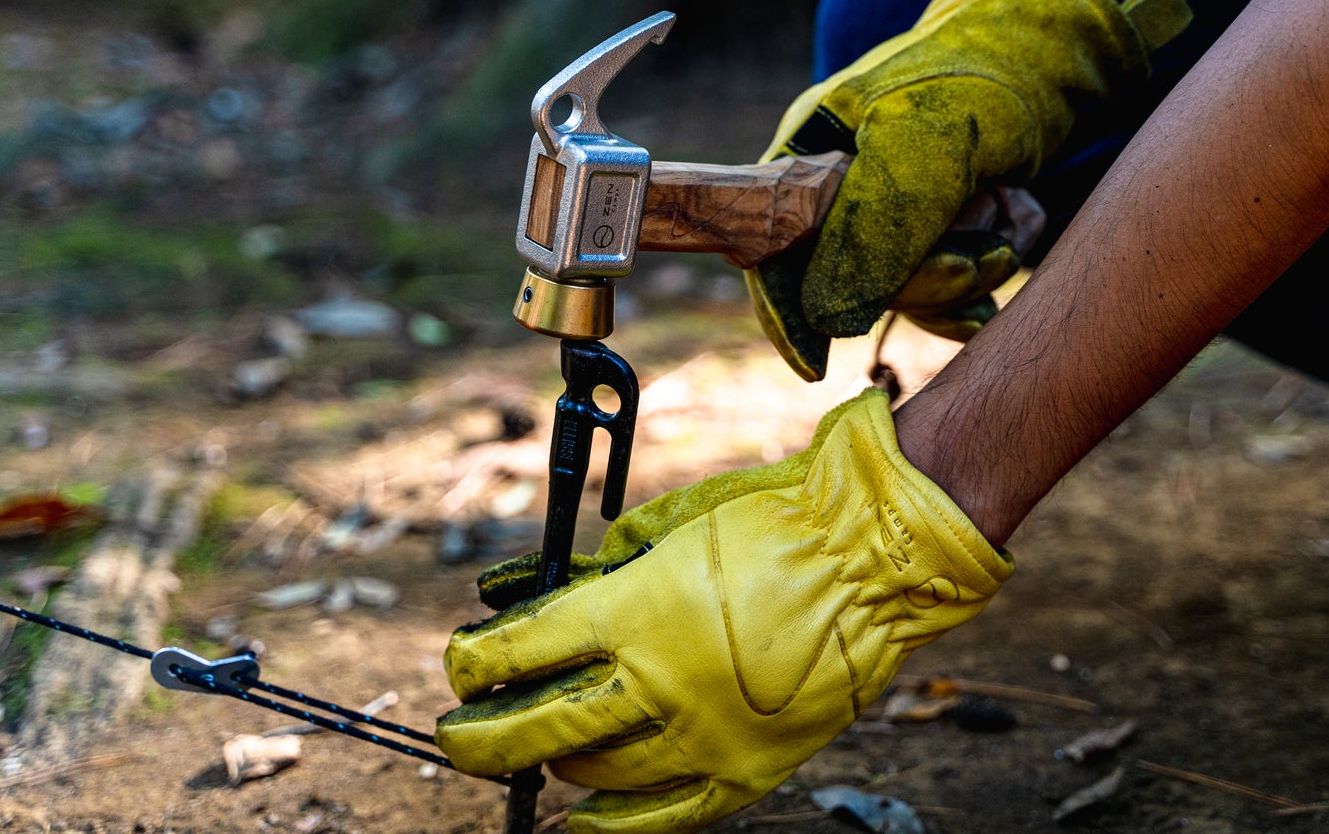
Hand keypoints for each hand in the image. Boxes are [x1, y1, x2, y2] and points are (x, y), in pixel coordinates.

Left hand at [437, 389, 1011, 833]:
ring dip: (554, 763)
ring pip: (593, 774)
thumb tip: (526, 594)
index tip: (461, 662)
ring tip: (546, 748)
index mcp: (634, 612)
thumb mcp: (667, 526)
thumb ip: (595, 570)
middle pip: (535, 730)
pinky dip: (612, 822)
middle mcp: (658, 681)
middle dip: (479, 738)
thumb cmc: (770, 524)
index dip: (472, 661)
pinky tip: (584, 814)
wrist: (869, 558)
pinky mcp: (744, 768)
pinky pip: (662, 816)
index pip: (516, 653)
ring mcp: (702, 734)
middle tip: (459, 737)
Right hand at [747, 0, 1189, 378]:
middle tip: (979, 257)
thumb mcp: (927, 141)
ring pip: (901, 291)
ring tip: (1005, 235)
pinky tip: (1006, 257)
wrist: (1069, 46)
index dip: (784, 310)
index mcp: (810, 150)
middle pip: (845, 283)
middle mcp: (841, 184)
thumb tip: (828, 315)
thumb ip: (874, 225)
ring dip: (960, 279)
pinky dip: (976, 285)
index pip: (769, 246)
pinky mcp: (939, 225)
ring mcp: (891, 207)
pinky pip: (939, 287)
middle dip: (918, 284)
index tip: (811, 365)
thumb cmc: (989, 65)